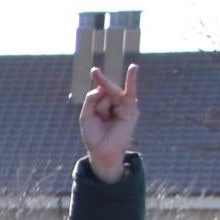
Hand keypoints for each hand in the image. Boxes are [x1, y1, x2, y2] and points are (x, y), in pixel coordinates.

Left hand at [80, 62, 139, 180]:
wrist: (102, 151)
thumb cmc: (94, 135)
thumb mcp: (86, 115)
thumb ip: (91, 99)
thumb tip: (101, 88)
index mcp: (105, 104)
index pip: (101, 88)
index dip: (99, 79)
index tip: (94, 70)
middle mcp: (116, 103)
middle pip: (105, 90)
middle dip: (101, 90)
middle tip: (97, 94)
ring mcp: (125, 105)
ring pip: (110, 95)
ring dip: (102, 108)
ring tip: (104, 119)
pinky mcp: (131, 110)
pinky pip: (128, 93)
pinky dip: (131, 79)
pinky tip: (133, 68)